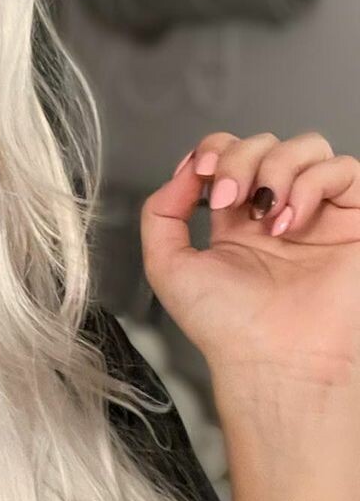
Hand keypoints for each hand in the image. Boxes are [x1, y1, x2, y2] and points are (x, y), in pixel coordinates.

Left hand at [140, 131, 359, 387]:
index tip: (202, 174)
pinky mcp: (356, 222)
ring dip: (277, 168)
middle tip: (230, 199)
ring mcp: (318, 215)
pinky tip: (291, 222)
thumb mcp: (167, 264)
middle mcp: (278, 212)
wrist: (270, 357)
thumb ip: (161, 211)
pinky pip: (345, 169)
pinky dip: (313, 184)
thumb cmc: (226, 326)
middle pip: (265, 143)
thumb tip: (184, 171)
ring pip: (308, 146)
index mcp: (236, 220)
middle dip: (240, 159)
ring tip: (265, 215)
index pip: (230, 152)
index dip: (215, 149)